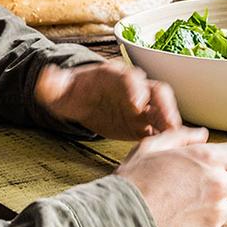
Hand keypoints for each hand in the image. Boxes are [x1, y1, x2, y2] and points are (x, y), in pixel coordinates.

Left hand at [35, 60, 182, 138]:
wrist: (84, 100)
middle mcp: (135, 88)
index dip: (134, 89)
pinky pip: (161, 128)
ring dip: (172, 123)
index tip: (136, 103)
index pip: (129, 78)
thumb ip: (52, 85)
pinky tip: (175, 150)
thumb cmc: (74, 92)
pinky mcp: (145, 123)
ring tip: (180, 140)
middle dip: (165, 106)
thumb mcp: (60, 90)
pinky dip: (169, 137)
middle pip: (157, 91)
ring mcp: (143, 105)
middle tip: (169, 124)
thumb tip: (46, 79)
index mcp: (115, 77)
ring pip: (165, 110)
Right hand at [118, 127, 226, 226]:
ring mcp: (216, 214)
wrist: (119, 224)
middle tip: (208, 189)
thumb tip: (203, 135)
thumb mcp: (150, 148)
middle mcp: (217, 185)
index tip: (222, 166)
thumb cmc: (131, 184)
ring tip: (202, 211)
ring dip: (225, 209)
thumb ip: (181, 137)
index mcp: (205, 158)